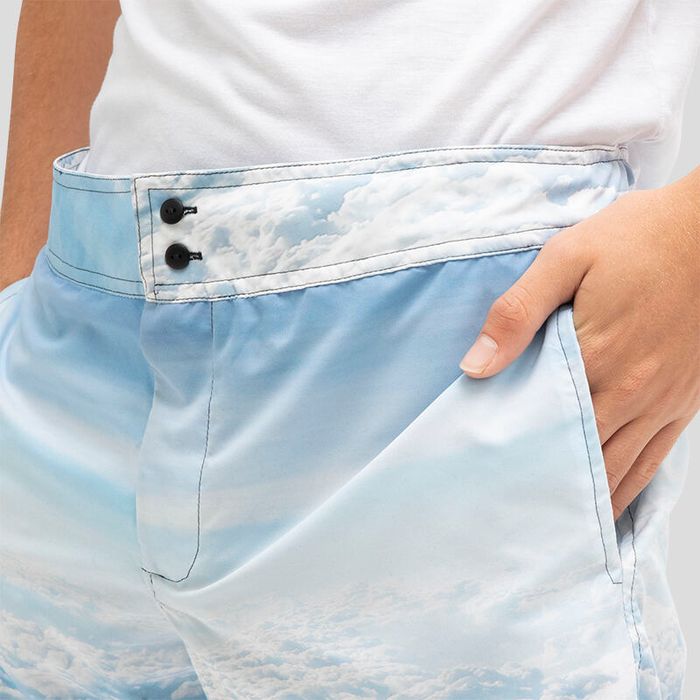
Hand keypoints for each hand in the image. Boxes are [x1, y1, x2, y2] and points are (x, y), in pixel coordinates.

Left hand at [458, 168, 699, 518]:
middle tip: (508, 513)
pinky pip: (655, 459)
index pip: (542, 427)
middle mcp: (630, 392)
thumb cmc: (638, 239)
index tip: (486, 482)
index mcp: (594, 360)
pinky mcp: (684, 400)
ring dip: (584, 497)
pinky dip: (629, 487)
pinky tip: (610, 505)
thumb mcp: (566, 258)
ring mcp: (662, 401)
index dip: (514, 457)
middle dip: (543, 486)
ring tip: (550, 525)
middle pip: (578, 457)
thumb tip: (476, 366)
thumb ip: (518, 313)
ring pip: (617, 469)